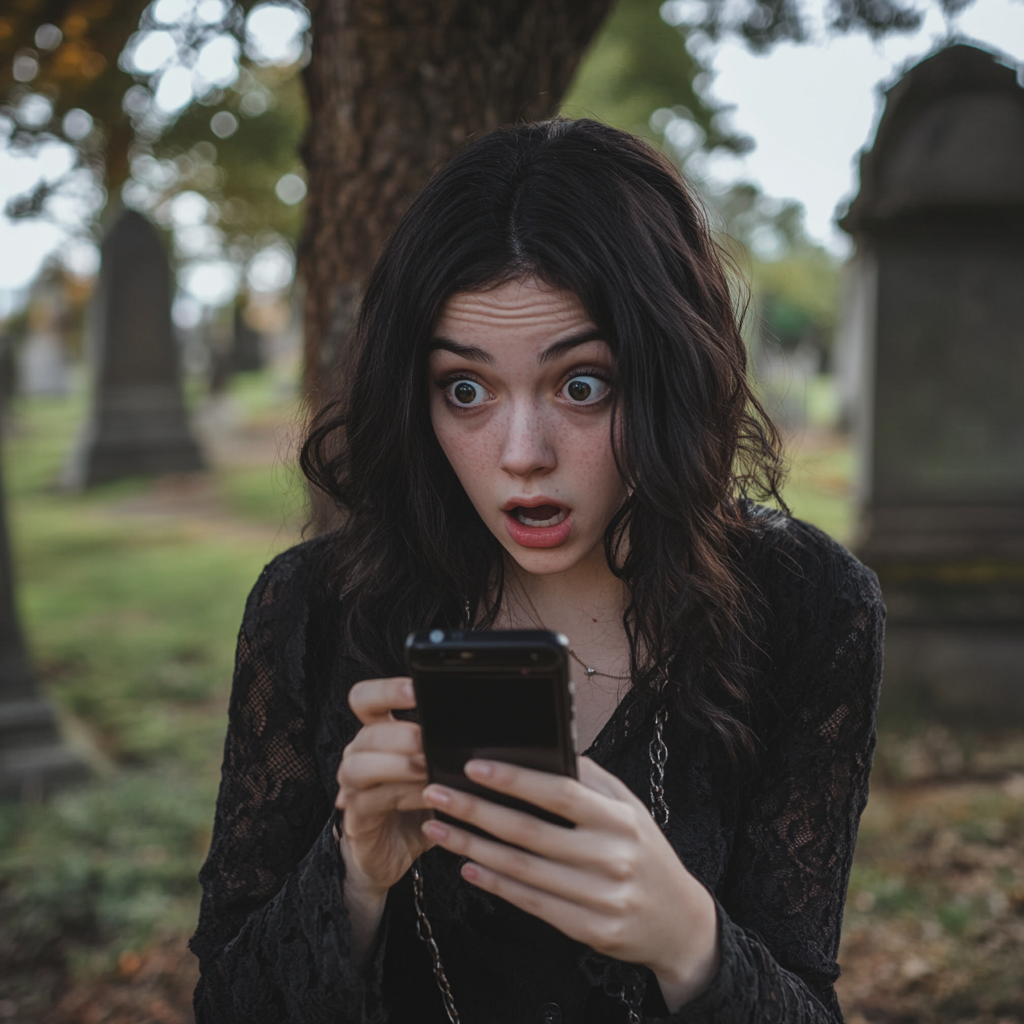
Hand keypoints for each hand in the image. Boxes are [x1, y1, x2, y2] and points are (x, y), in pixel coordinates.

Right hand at [335, 677, 430, 940]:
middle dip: (400, 734)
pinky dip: (401, 796)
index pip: (365, 699)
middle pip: (366, 731)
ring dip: (396, 764)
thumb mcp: (436, 770)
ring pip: (359, 765)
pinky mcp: (357, 818)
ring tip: (426, 768)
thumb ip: (449, 747)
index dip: (386, 690)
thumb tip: (492, 724)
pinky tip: (427, 796)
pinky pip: (371, 802)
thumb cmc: (421, 804)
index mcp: (377, 735)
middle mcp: (359, 756)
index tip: (416, 688)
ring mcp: (353, 788)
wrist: (395, 853)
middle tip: (429, 738)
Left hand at [420, 756, 719, 1011]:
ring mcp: (598, 897)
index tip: (474, 766)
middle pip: (530, 832)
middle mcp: (610, 858)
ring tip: (437, 828)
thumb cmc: (645, 853)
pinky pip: (530, 903)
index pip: (560, 794)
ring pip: (521, 869)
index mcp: (620, 820)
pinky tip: (467, 865)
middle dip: (476, 811)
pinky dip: (494, 883)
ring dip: (472, 846)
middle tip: (436, 794)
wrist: (678, 922)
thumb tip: (549, 746)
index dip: (515, 778)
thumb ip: (592, 780)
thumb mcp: (630, 809)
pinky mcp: (587, 929)